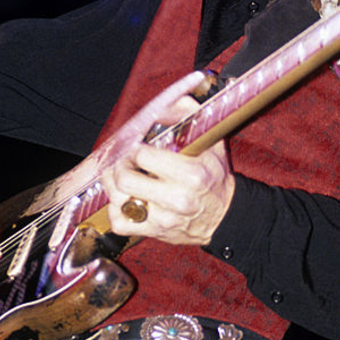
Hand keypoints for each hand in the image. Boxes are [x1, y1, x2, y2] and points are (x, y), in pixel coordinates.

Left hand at [102, 97, 234, 245]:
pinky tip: (125, 199)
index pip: (143, 156)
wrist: (225, 216)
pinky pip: (119, 223)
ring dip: (113, 185)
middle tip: (126, 161)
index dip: (135, 148)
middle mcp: (177, 199)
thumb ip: (186, 115)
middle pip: (125, 180)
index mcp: (192, 175)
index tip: (138, 147)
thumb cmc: (215, 177)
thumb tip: (159, 107)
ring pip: (117, 201)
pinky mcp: (154, 232)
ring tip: (122, 176)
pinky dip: (116, 209)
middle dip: (119, 166)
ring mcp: (164, 219)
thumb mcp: (210, 142)